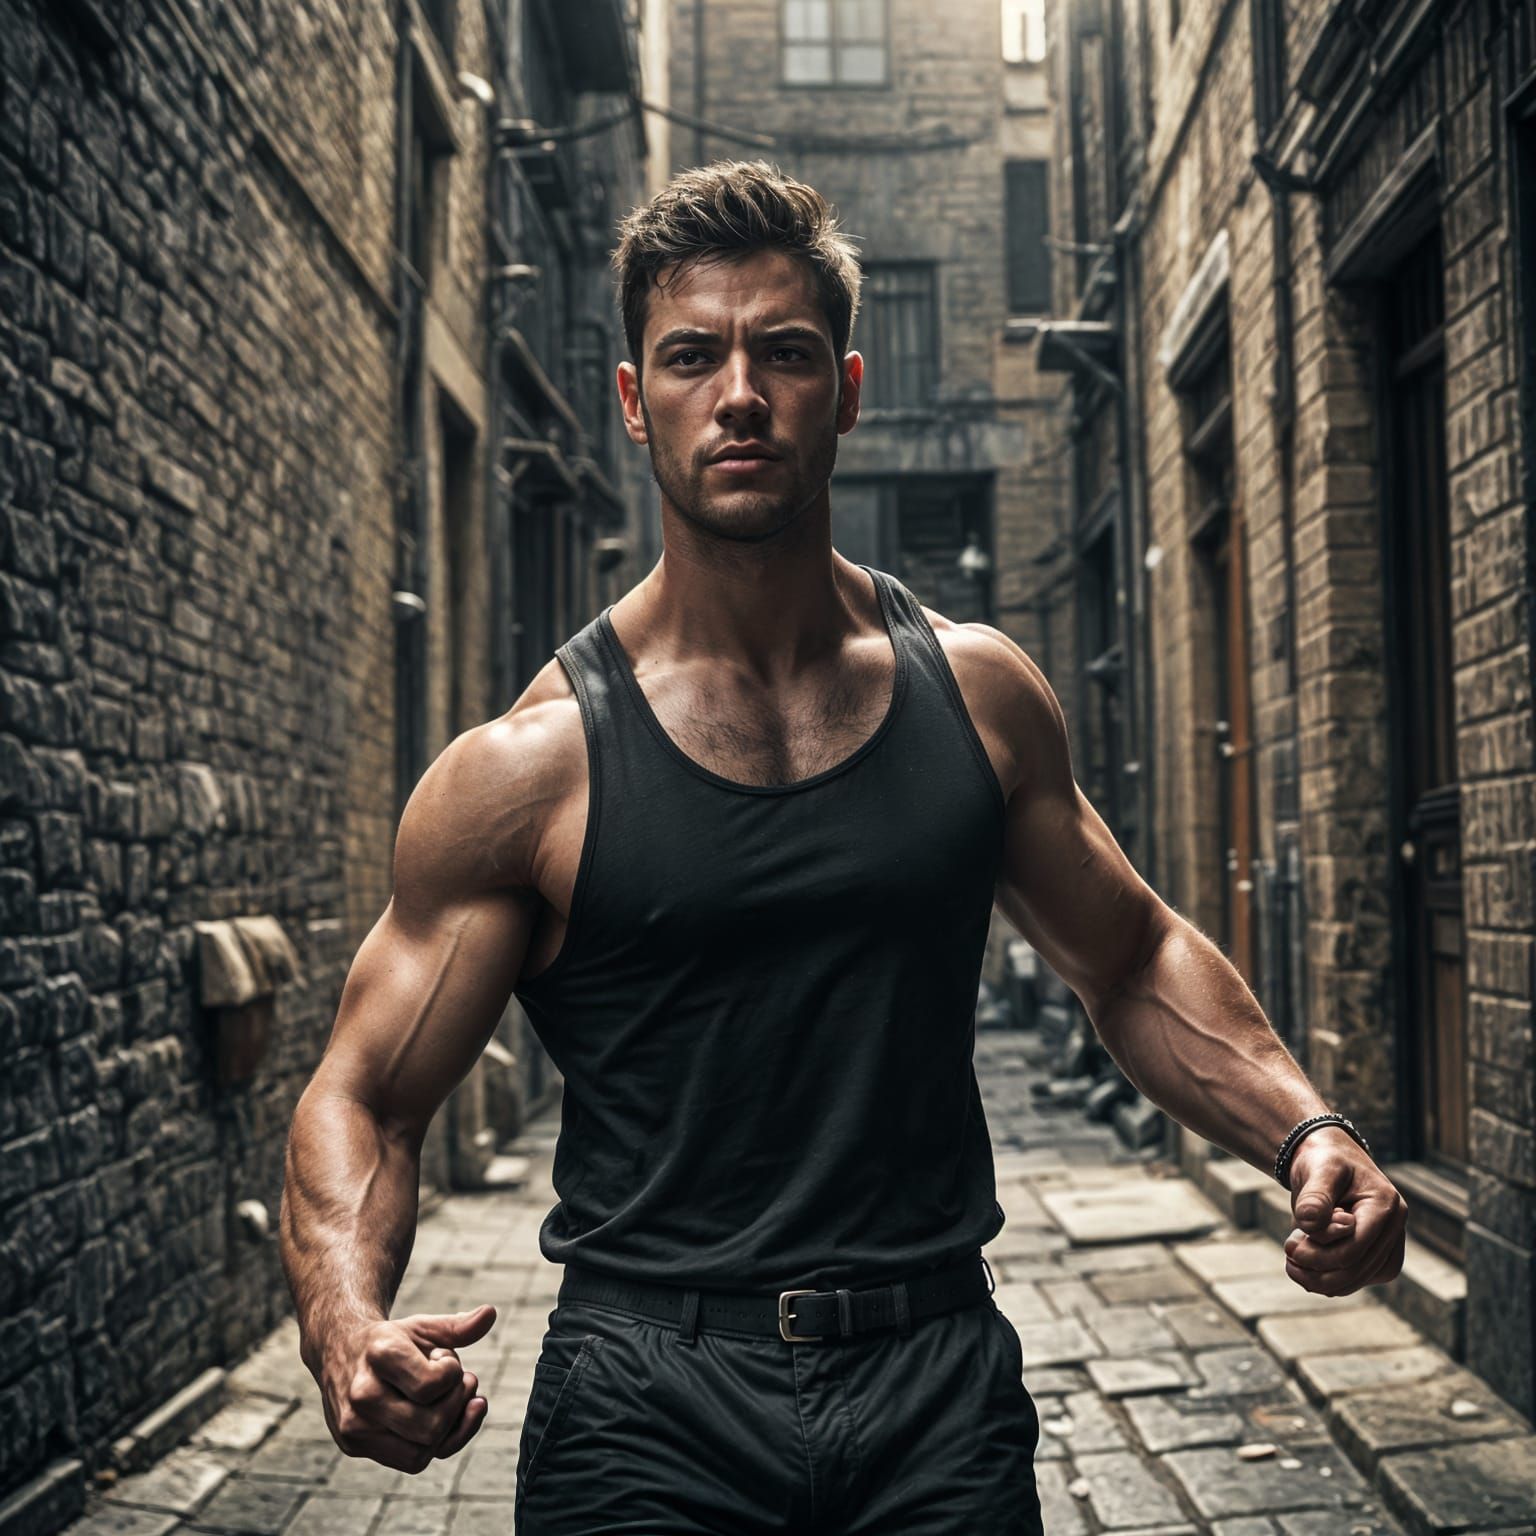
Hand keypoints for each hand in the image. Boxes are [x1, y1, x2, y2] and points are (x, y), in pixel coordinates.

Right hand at [318, 1304, 496, 1471]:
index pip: (431, 1385)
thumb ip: (457, 1326)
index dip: (452, 1374)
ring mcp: (355, 1425)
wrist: (340, 1350)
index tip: (445, 1358)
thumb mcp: (423, 1327)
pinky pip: (410, 1462)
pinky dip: (435, 1445)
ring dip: (449, 1428)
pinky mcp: (354, 1446)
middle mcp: (363, 1394)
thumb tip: (490, 1314)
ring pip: (421, 1453)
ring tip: (448, 1401)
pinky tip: (442, 1420)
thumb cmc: (391, 1340)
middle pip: (430, 1427)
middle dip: (456, 1405)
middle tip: (458, 1382)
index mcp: (380, 1354)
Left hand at [1282, 1128, 1406, 1295]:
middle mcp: (1394, 1229)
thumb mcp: (1318, 1170)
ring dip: (1318, 1279)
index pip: (1355, 1248)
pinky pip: (1353, 1281)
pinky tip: (1304, 1264)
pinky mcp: (1377, 1258)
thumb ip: (1314, 1197)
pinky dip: (1326, 1279)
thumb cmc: (1324, 1161)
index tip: (1289, 1242)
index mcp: (1386, 1206)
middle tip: (1287, 1252)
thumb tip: (1310, 1224)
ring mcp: (1389, 1246)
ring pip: (1355, 1281)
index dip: (1319, 1253)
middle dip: (1315, 1268)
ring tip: (1292, 1259)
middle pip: (1355, 1270)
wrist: (1329, 1159)